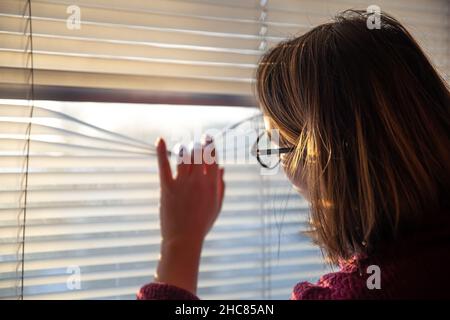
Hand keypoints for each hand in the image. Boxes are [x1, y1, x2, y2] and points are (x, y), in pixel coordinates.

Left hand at [153, 136, 224, 293]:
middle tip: (197, 140)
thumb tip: (221, 168)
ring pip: (183, 156)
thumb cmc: (202, 224)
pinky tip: (160, 140)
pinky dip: (161, 151)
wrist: (184, 239)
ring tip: (184, 147)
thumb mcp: (216, 206)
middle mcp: (198, 181)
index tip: (208, 138)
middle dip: (198, 144)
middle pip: (198, 153)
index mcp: (211, 185)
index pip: (212, 158)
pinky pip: (164, 165)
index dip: (210, 145)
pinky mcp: (167, 187)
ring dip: (184, 148)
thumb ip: (220, 186)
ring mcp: (182, 183)